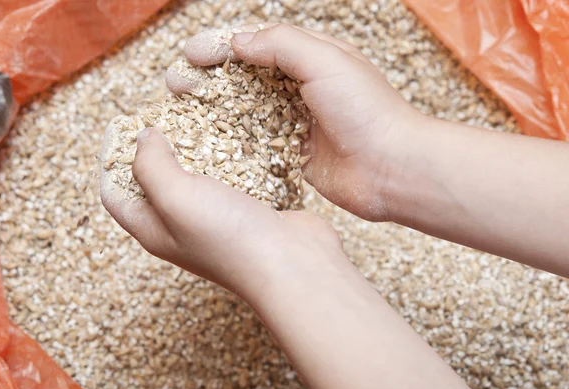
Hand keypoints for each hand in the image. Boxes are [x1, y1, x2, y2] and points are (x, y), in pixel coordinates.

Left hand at [100, 125, 341, 295]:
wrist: (293, 263)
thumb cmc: (229, 236)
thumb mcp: (175, 197)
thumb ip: (151, 165)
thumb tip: (143, 137)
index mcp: (155, 230)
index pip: (117, 195)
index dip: (111, 160)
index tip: (120, 125)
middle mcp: (183, 226)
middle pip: (157, 182)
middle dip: (156, 148)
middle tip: (164, 115)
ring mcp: (219, 218)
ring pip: (198, 175)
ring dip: (197, 147)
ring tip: (199, 116)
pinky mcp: (250, 208)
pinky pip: (233, 175)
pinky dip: (231, 154)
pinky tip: (237, 134)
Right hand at [168, 23, 426, 220]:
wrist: (393, 167)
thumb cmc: (366, 110)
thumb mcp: (325, 60)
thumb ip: (280, 44)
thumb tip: (239, 42)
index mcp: (310, 58)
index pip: (256, 45)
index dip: (220, 47)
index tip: (191, 54)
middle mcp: (301, 88)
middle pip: (244, 77)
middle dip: (207, 77)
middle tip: (175, 82)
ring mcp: (296, 122)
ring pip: (245, 109)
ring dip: (212, 107)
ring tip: (181, 106)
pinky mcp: (294, 153)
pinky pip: (257, 142)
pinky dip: (231, 138)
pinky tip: (206, 141)